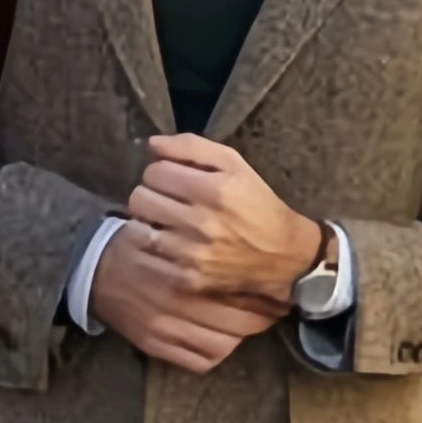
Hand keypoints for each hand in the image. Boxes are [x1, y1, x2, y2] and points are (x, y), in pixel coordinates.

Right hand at [88, 218, 286, 375]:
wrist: (94, 269)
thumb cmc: (141, 243)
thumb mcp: (172, 229)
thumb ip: (205, 242)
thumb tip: (250, 254)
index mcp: (184, 270)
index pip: (239, 289)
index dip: (264, 292)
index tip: (275, 288)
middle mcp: (175, 302)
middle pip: (239, 322)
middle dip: (261, 316)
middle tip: (272, 309)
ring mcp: (164, 328)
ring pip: (223, 345)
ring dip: (240, 336)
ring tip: (248, 324)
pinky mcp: (154, 346)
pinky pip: (199, 362)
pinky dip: (216, 352)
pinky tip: (220, 338)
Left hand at [128, 132, 322, 302]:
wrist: (283, 256)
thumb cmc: (257, 204)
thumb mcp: (235, 165)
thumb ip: (192, 147)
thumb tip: (152, 144)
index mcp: (213, 189)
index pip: (154, 172)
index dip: (160, 173)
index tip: (172, 181)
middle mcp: (201, 222)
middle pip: (140, 199)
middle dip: (150, 196)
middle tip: (165, 202)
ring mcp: (193, 254)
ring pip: (138, 230)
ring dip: (147, 224)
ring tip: (163, 224)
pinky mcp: (189, 278)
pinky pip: (147, 259)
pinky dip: (150, 250)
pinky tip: (165, 245)